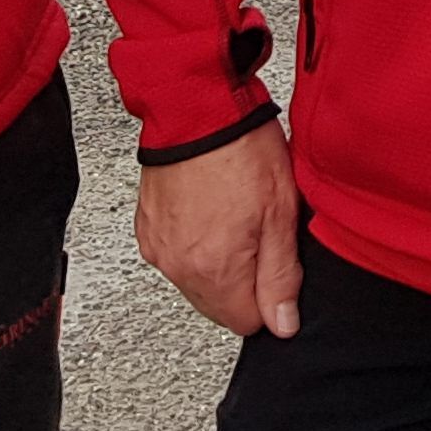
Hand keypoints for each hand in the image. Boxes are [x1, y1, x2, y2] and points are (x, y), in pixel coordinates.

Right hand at [135, 117, 306, 338]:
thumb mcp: (281, 213)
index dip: (270, 296)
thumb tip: (283, 324)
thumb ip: (280, 276)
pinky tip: (213, 210)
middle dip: (244, 281)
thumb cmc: (242, 148)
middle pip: (219, 306)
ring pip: (198, 282)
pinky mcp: (147, 227)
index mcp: (214, 269)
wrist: (196, 106)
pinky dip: (195, 242)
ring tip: (236, 215)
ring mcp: (159, 247)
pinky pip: (177, 256)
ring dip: (219, 262)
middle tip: (259, 232)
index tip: (276, 262)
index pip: (247, 323)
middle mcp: (178, 266)